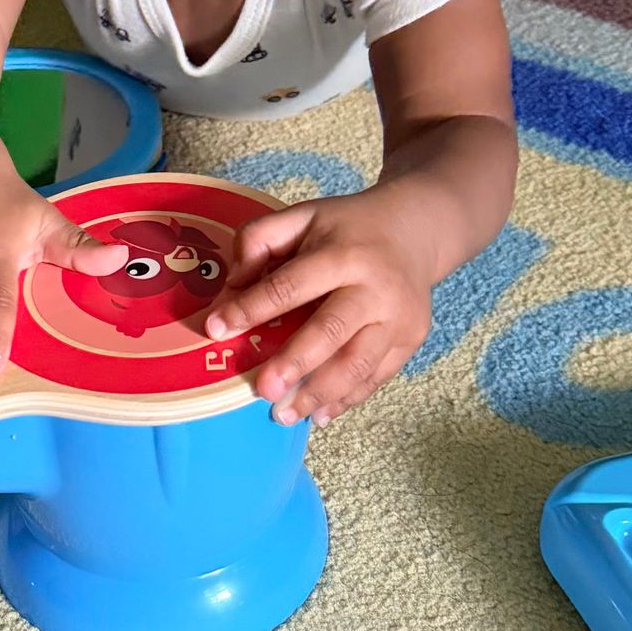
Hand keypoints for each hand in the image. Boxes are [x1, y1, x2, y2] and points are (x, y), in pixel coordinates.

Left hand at [205, 193, 431, 425]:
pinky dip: (347, 400)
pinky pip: (377, 376)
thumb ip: (260, 239)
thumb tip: (232, 287)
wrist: (415, 231)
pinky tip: (318, 415)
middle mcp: (375, 288)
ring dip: (319, 394)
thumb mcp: (303, 215)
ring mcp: (398, 317)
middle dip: (295, 363)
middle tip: (263, 390)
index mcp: (343, 253)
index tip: (216, 330)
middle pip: (331, 331)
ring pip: (357, 364)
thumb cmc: (347, 228)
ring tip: (284, 414)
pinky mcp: (411, 339)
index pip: (290, 286)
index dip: (251, 308)